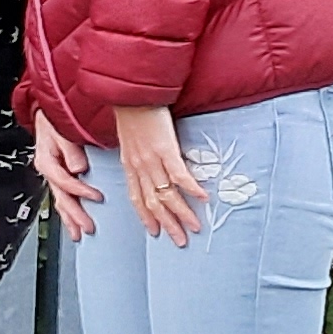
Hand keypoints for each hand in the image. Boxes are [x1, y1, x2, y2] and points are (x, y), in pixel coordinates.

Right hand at [33, 114, 102, 240]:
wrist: (46, 114)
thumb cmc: (54, 120)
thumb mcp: (61, 130)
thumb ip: (71, 150)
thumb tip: (79, 168)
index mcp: (47, 161)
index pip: (65, 181)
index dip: (81, 191)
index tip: (97, 197)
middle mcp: (48, 171)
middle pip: (61, 198)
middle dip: (75, 215)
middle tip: (88, 227)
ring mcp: (52, 175)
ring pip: (60, 201)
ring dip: (69, 218)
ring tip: (79, 233)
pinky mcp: (57, 177)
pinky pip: (62, 197)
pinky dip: (67, 212)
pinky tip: (71, 221)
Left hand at [111, 102, 206, 245]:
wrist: (132, 93)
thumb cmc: (134, 113)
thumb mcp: (131, 139)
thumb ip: (139, 155)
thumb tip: (152, 165)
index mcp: (130, 165)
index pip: (136, 198)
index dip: (146, 217)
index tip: (155, 232)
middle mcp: (139, 166)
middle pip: (153, 203)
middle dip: (167, 224)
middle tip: (180, 240)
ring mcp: (151, 159)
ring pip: (166, 194)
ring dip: (182, 213)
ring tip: (195, 227)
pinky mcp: (165, 148)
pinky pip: (179, 174)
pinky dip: (190, 188)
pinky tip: (202, 198)